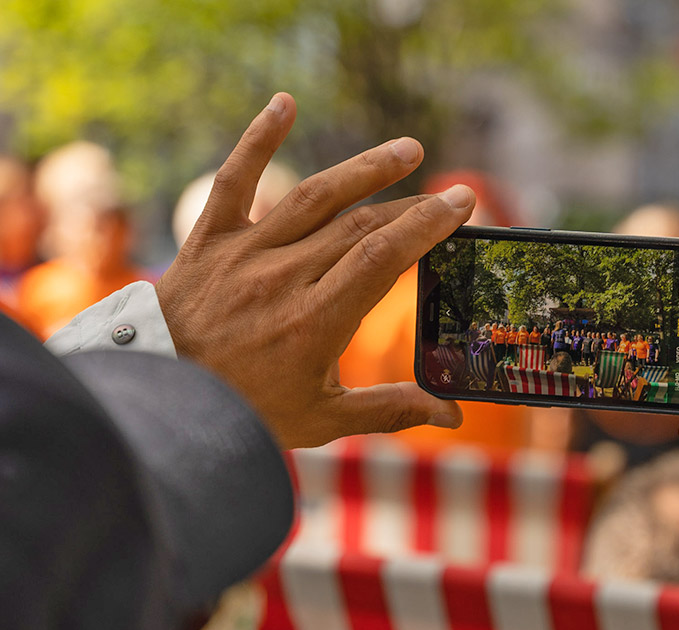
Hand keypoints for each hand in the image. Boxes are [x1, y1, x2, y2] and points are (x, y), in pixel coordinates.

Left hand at [156, 93, 472, 448]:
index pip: (383, 257)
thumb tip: (451, 414)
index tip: (462, 203)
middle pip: (360, 225)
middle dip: (412, 204)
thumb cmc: (246, 410)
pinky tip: (285, 104)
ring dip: (365, 169)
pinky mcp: (211, 239)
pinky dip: (257, 139)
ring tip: (407, 151)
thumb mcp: (322, 421)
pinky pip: (236, 180)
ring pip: (314, 197)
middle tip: (451, 192)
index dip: (427, 224)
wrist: (160, 397)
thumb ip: (389, 410)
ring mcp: (245, 252)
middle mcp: (283, 277)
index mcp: (316, 320)